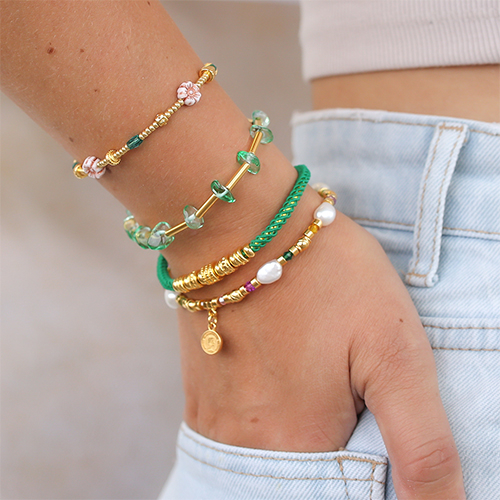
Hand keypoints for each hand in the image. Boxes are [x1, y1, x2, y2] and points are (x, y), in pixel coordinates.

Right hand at [176, 188, 464, 499]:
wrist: (240, 227)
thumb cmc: (324, 275)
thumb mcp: (395, 348)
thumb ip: (423, 443)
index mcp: (302, 445)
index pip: (348, 497)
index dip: (374, 476)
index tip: (369, 422)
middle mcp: (250, 448)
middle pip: (307, 482)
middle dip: (336, 454)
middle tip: (343, 395)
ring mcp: (217, 425)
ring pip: (274, 462)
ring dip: (301, 441)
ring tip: (312, 386)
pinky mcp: (199, 400)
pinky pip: (241, 439)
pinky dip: (269, 426)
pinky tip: (280, 386)